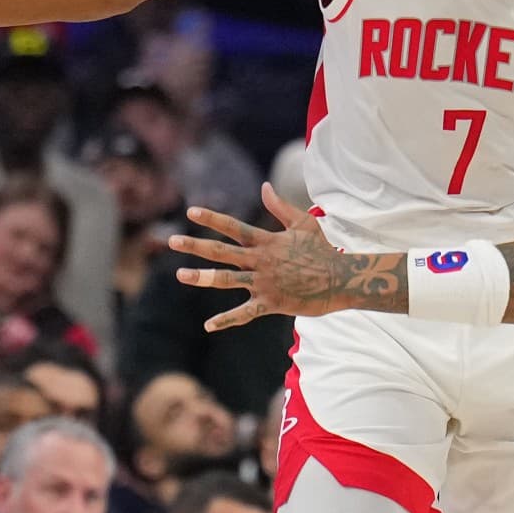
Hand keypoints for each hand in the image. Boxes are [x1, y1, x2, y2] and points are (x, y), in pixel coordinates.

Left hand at [170, 183, 372, 327]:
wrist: (341, 279)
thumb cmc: (323, 250)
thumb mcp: (303, 223)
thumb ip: (280, 206)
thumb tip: (265, 187)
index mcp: (267, 241)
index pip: (234, 227)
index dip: (213, 219)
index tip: (191, 211)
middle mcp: (261, 260)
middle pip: (222, 252)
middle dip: (195, 245)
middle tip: (172, 240)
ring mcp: (265, 282)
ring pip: (227, 279)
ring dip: (202, 277)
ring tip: (181, 275)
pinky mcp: (271, 303)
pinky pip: (244, 313)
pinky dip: (226, 320)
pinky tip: (208, 325)